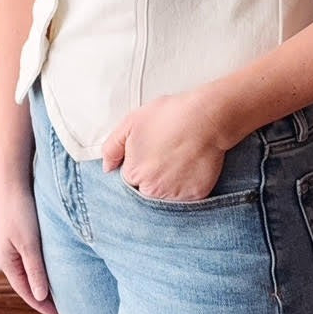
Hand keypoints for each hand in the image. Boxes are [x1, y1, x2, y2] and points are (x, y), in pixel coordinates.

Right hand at [0, 183, 61, 313]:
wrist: (14, 182)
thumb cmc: (21, 211)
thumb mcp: (30, 243)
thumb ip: (35, 270)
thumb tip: (41, 297)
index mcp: (6, 261)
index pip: (27, 292)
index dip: (44, 306)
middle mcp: (6, 257)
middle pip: (28, 285)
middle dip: (45, 299)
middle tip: (65, 311)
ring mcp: (11, 248)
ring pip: (30, 273)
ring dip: (45, 285)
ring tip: (63, 296)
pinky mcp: (19, 238)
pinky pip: (33, 261)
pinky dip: (44, 270)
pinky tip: (56, 271)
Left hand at [100, 90, 228, 201]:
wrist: (205, 118)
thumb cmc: (169, 116)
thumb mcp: (131, 122)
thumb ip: (112, 148)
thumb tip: (107, 167)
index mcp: (133, 174)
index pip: (130, 179)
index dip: (140, 164)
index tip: (151, 152)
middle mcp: (151, 190)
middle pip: (147, 190)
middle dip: (153, 176)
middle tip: (167, 155)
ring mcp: (174, 195)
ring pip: (166, 195)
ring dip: (170, 183)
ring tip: (179, 159)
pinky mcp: (195, 196)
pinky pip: (187, 197)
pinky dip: (188, 185)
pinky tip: (191, 167)